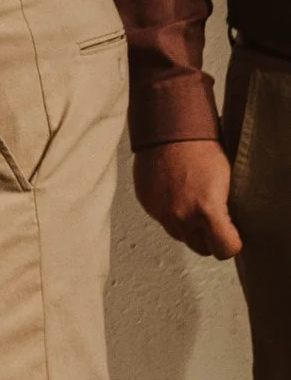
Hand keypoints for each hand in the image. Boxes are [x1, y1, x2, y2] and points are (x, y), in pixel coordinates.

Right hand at [131, 136, 241, 260]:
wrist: (169, 128)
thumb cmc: (201, 147)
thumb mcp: (226, 180)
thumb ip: (225, 210)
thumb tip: (228, 226)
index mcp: (206, 210)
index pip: (224, 250)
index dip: (231, 243)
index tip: (232, 235)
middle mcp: (181, 216)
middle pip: (200, 248)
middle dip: (209, 238)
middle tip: (214, 221)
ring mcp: (161, 211)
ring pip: (179, 235)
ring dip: (188, 226)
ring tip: (193, 203)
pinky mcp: (147, 204)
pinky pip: (162, 219)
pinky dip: (170, 212)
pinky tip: (176, 193)